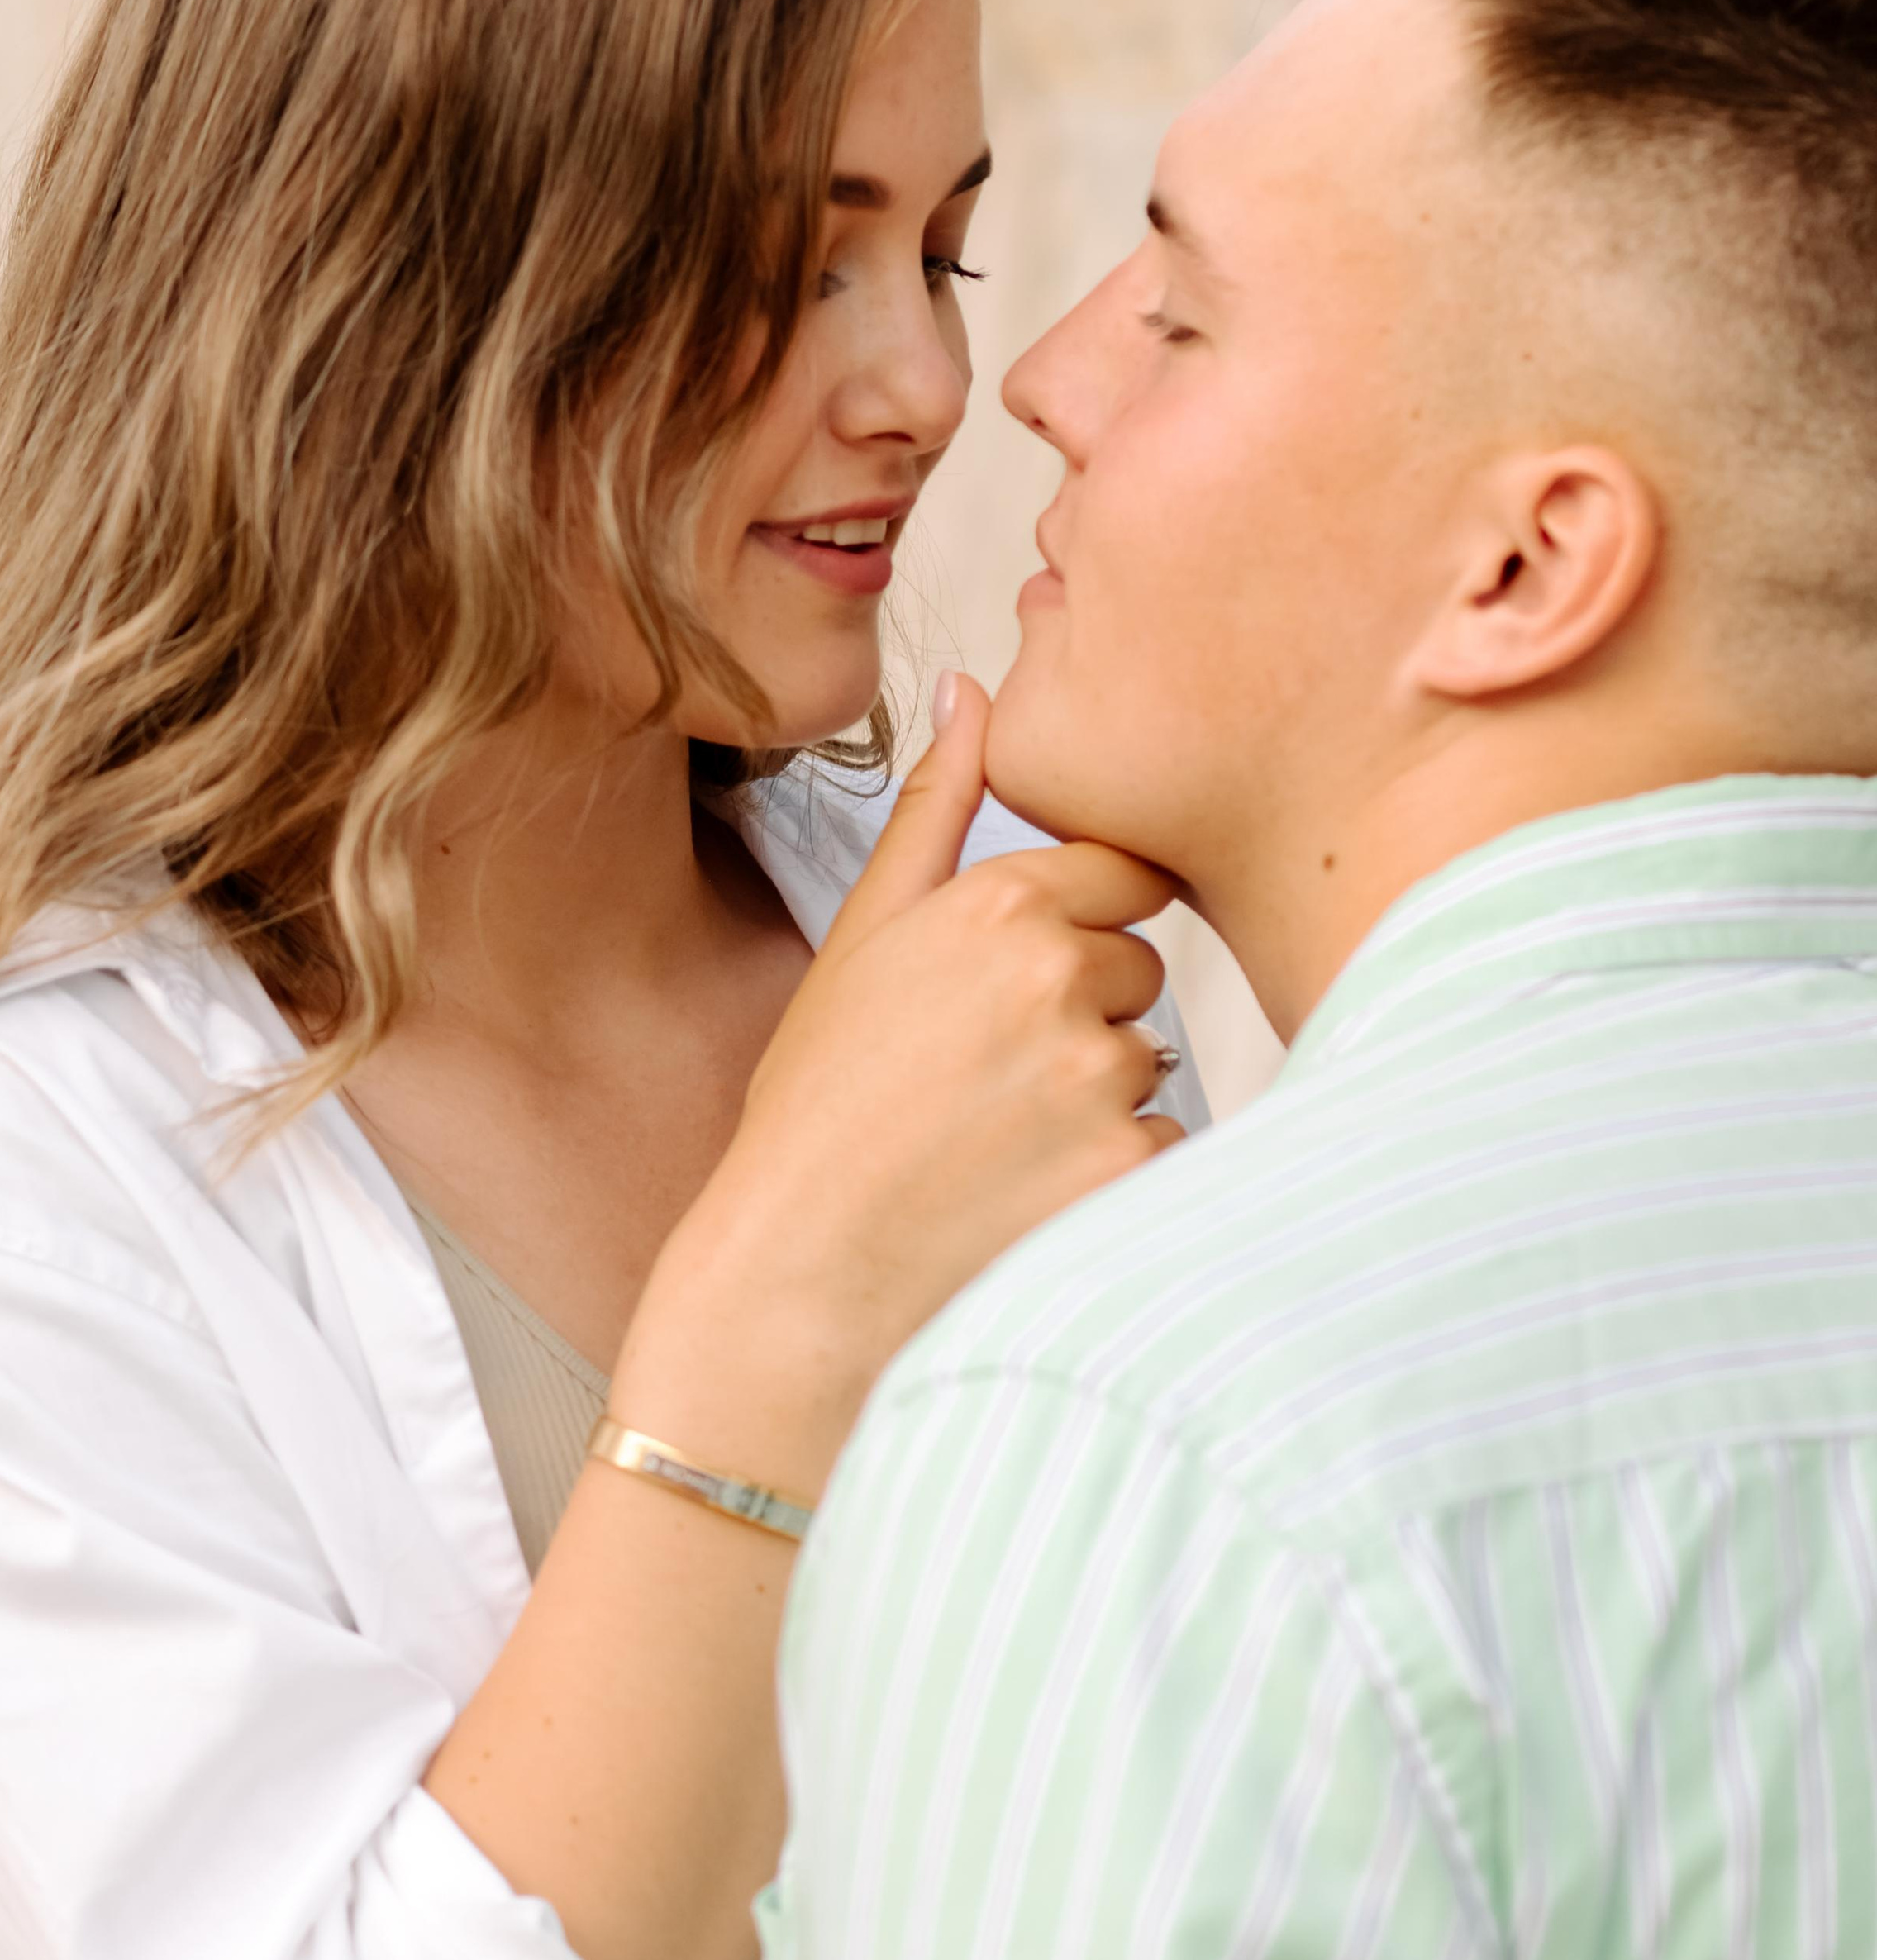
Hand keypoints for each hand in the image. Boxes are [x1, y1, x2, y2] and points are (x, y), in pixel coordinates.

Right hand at [614, 676, 1178, 1489]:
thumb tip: (973, 683)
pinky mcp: (1129, 1169)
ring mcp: (1100, 1077)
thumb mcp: (862, 937)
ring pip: (1147, 1063)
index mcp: (999, 906)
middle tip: (979, 1083)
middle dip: (1082, 1017)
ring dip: (1093, 1101)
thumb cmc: (819, 1105)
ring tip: (992, 1146)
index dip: (1073, 930)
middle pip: (1136, 973)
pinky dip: (1109, 1174)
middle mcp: (1060, 978)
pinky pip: (1161, 1147)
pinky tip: (1024, 1197)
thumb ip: (937, 807)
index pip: (1119, 877)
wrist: (798, 1275)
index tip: (1014, 987)